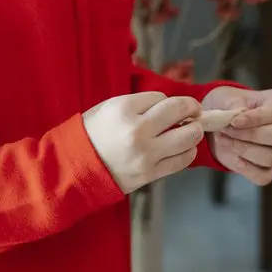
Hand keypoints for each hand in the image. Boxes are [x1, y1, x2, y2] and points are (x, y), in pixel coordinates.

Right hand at [83, 92, 202, 193]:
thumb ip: (139, 104)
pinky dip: (188, 152)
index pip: (161, 97)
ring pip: (188, 136)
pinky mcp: (150, 173)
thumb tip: (170, 106)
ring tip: (190, 130)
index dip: (165, 102)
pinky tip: (184, 149)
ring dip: (194, 131)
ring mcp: (146, 153)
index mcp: (124, 109)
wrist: (76, 168)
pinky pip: (182, 160)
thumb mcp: (109, 108)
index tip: (164, 107)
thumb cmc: (92, 135)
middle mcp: (138, 130)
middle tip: (194, 111)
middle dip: (192, 109)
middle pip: (180, 111)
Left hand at [202, 86, 271, 185]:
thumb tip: (239, 116)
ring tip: (225, 139)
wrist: (218, 123)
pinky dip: (248, 170)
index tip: (235, 120)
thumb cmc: (229, 106)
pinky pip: (264, 176)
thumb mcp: (228, 98)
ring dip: (244, 150)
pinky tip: (235, 158)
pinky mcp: (266, 168)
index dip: (256, 118)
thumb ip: (234, 105)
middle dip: (251, 135)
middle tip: (228, 130)